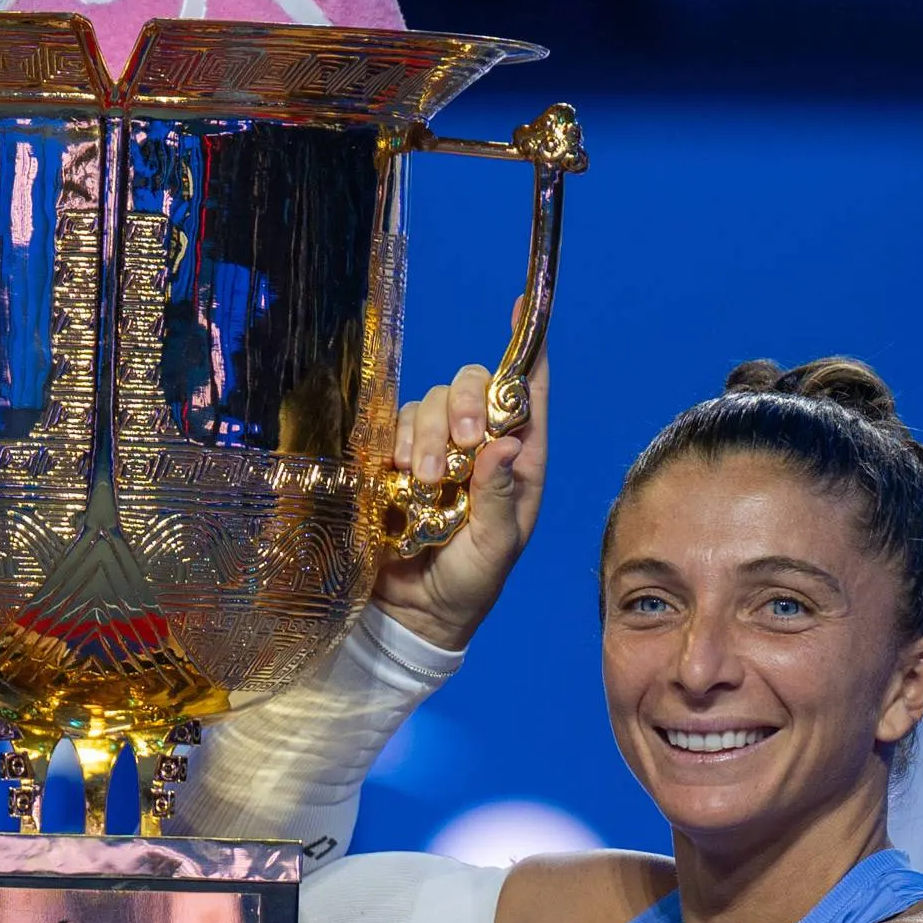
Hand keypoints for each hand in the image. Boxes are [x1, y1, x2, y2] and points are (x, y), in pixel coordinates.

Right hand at [372, 362, 549, 653]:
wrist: (413, 614)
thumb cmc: (469, 585)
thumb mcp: (495, 549)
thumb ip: (500, 498)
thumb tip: (506, 445)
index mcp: (518, 461)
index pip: (527, 393)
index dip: (527, 349)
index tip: (519, 308)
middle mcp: (479, 446)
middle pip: (476, 385)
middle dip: (467, 403)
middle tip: (462, 444)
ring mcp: (436, 450)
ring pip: (431, 402)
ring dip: (428, 435)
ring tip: (423, 482)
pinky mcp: (395, 460)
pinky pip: (395, 425)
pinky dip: (397, 442)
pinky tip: (398, 473)